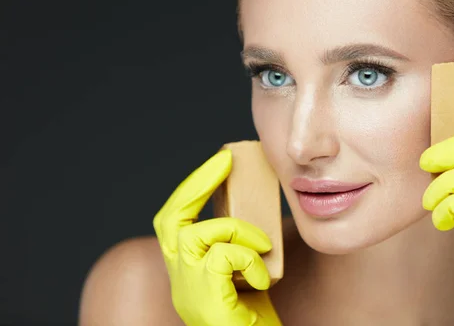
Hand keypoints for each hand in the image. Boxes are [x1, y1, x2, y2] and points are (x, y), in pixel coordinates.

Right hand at [153, 150, 281, 325]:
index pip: (174, 219)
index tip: (220, 162)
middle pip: (170, 219)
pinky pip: (221, 259)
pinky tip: (264, 278)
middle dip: (196, 183)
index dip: (193, 186)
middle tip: (224, 162)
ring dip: (237, 231)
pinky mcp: (204, 304)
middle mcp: (179, 280)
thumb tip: (258, 209)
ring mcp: (187, 293)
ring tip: (262, 246)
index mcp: (186, 270)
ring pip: (197, 234)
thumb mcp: (244, 272)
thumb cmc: (254, 315)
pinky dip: (249, 259)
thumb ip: (238, 246)